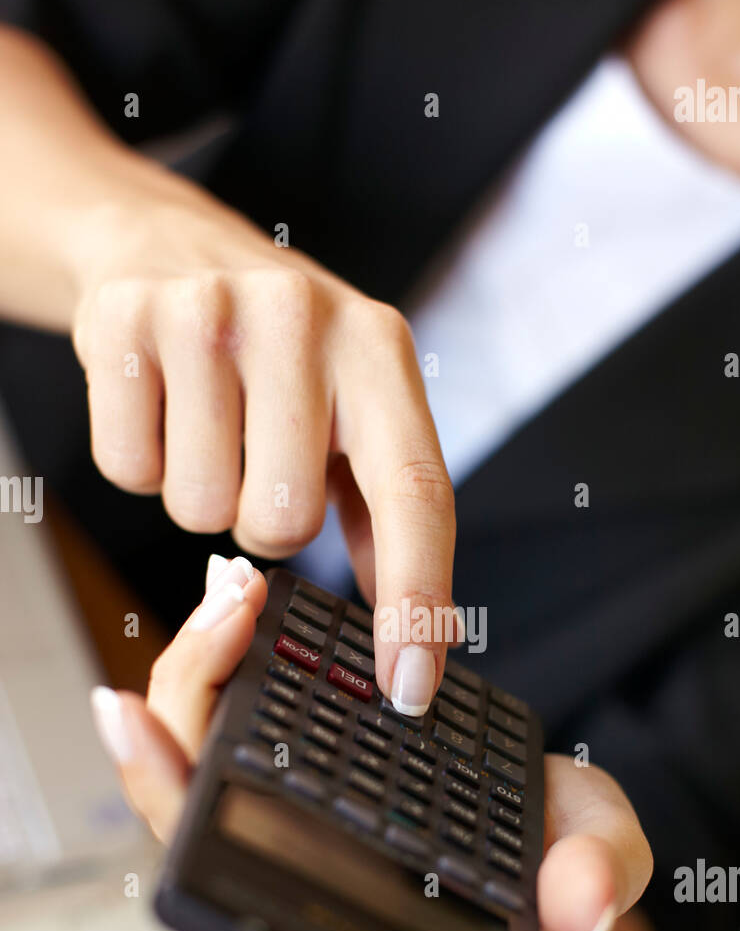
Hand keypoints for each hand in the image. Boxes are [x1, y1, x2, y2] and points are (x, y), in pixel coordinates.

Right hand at [70, 185, 454, 714]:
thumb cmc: (280, 352)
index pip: (416, 494)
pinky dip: (142, 464)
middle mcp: (302, 318)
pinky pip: (130, 472)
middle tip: (258, 463)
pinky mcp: (126, 323)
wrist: (166, 244)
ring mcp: (208, 313)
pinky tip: (161, 407)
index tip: (410, 686)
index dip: (415, 600)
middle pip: (284, 523)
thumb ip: (389, 512)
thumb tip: (422, 629)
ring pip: (201, 509)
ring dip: (202, 494)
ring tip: (210, 427)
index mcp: (379, 350)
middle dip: (265, 524)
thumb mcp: (357, 407)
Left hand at [91, 557, 655, 930]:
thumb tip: (583, 900)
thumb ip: (599, 878)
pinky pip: (244, 711)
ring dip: (205, 659)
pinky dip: (234, 654)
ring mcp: (299, 798)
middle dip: (186, 689)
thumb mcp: (601, 863)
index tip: (131, 715)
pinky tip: (241, 599)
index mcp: (338, 899)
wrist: (563, 849)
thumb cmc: (565, 867)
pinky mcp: (318, 750)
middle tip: (231, 601)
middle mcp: (296, 849)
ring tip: (237, 584)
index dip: (165, 791)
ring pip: (204, 739)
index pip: (215, 863)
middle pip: (187, 783)